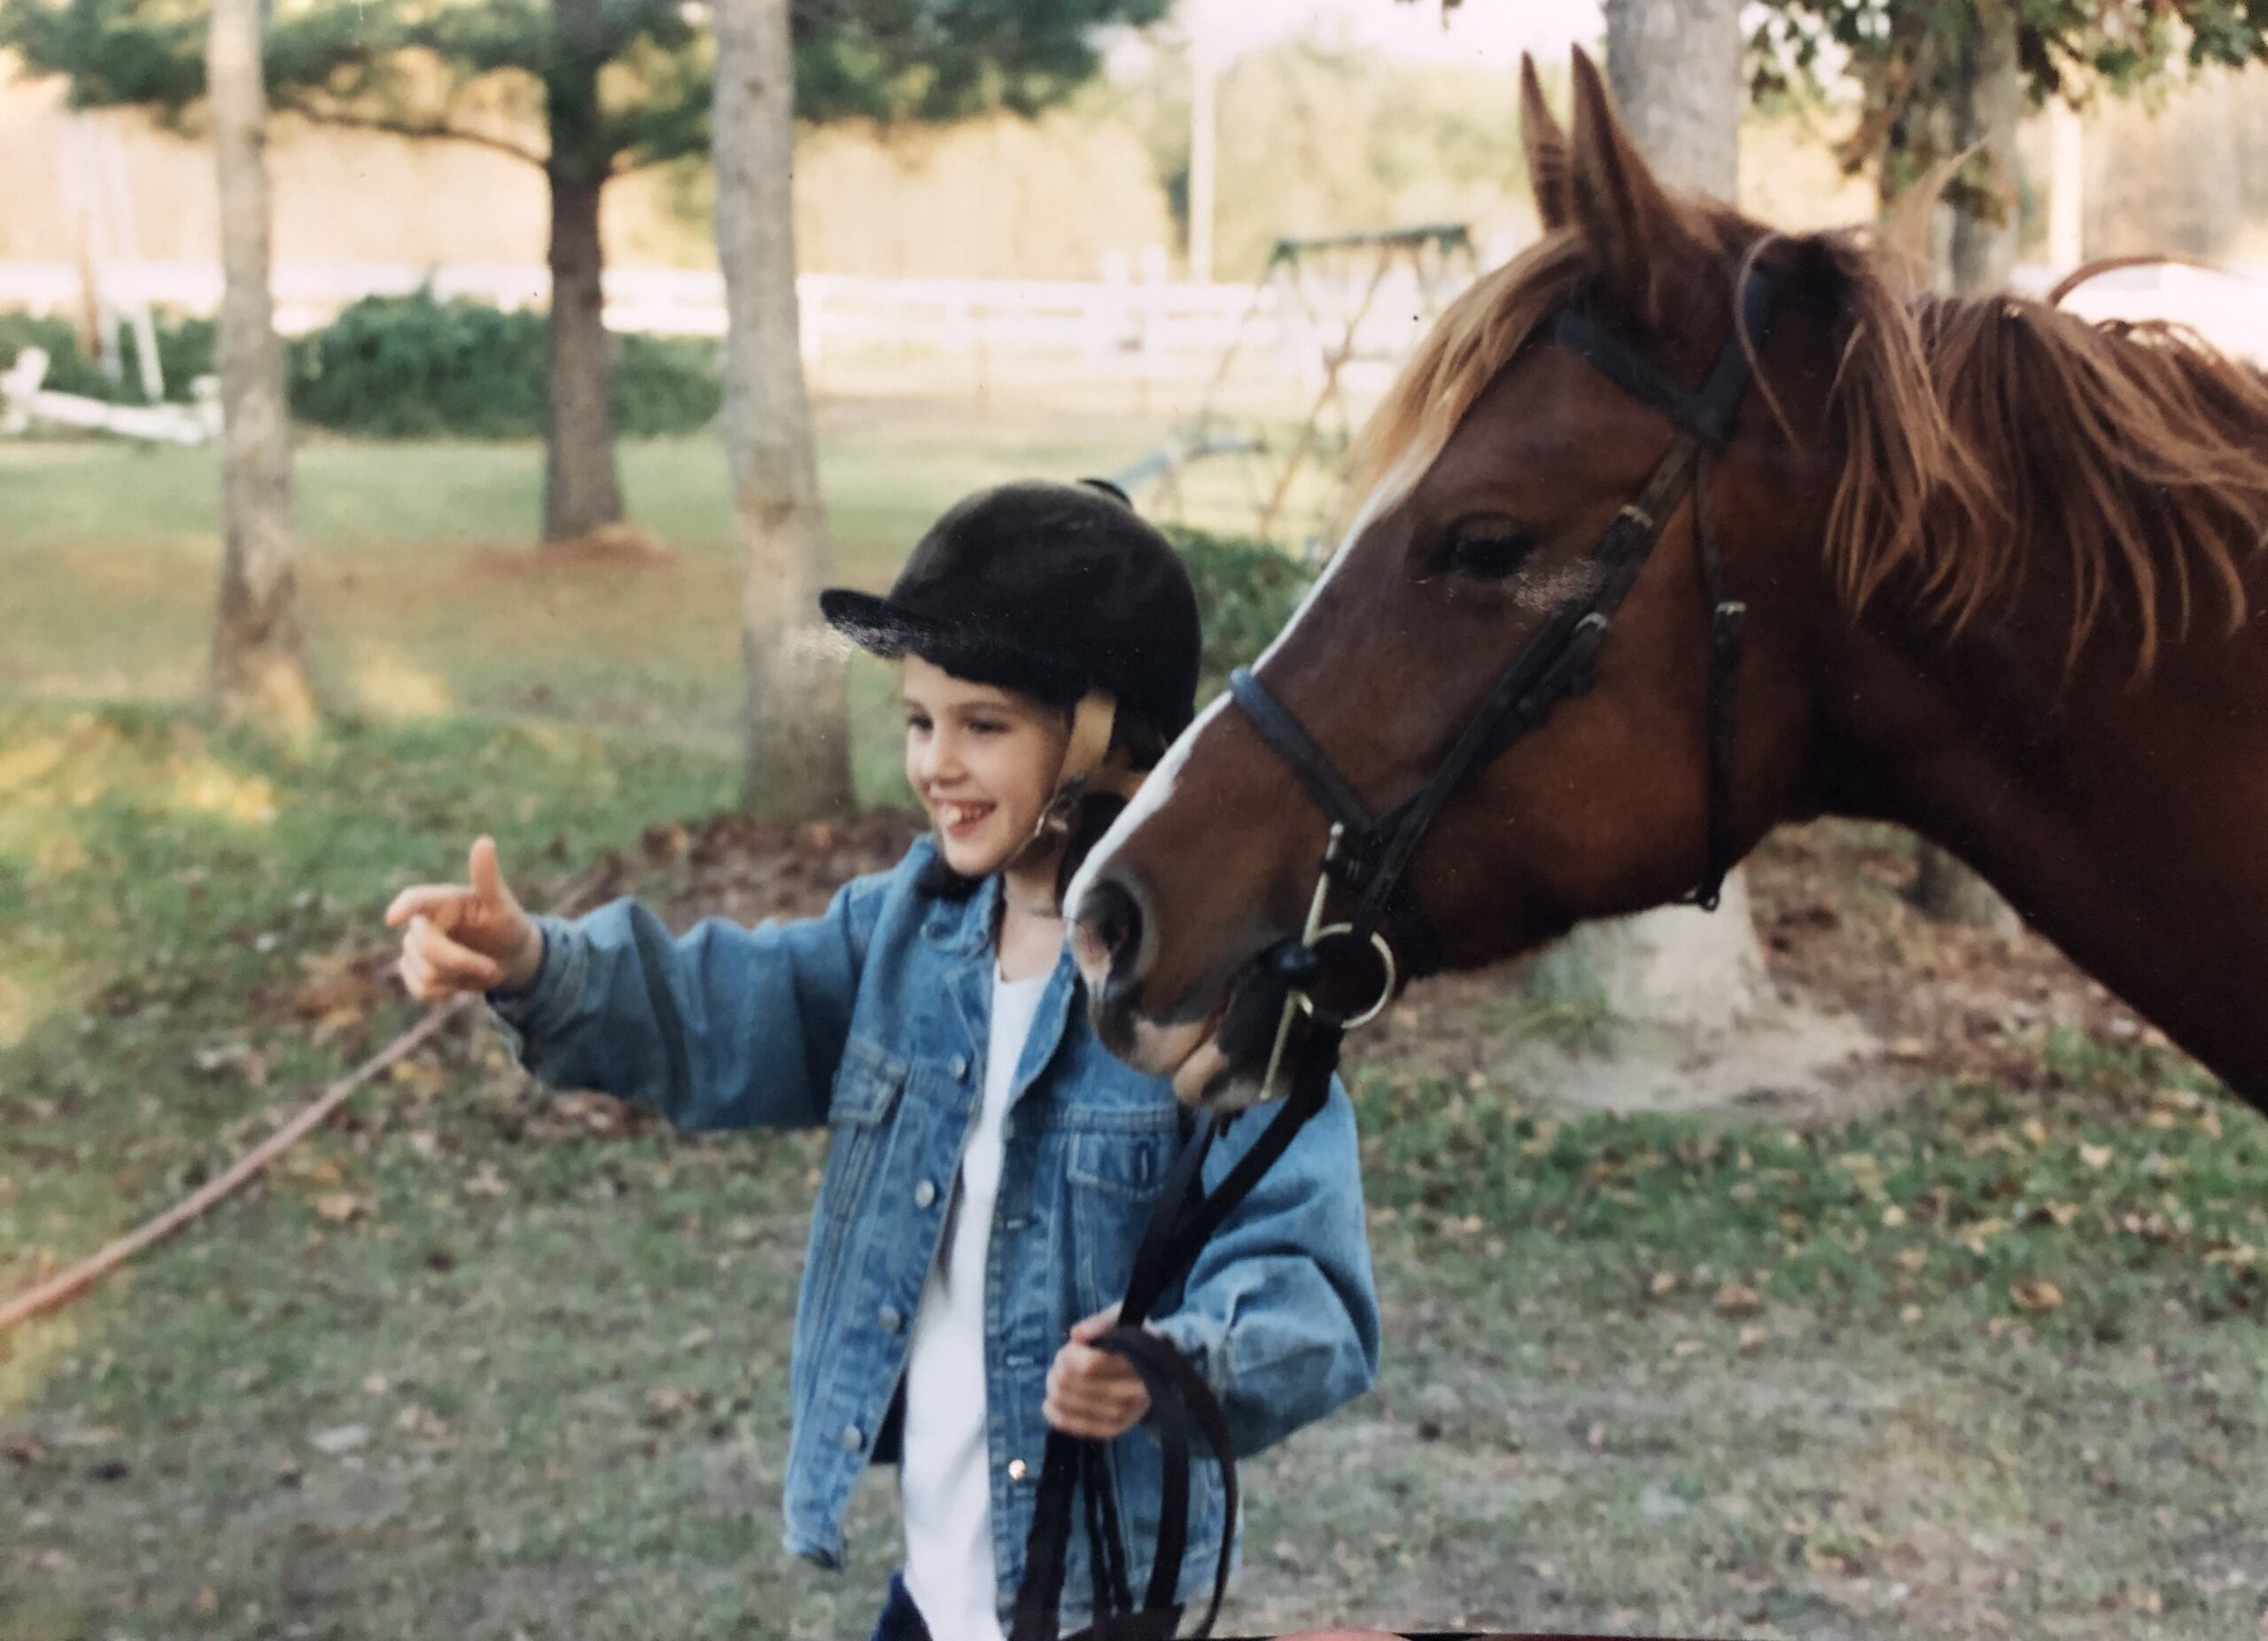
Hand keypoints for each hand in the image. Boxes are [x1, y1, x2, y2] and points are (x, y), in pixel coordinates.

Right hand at [385, 837, 541, 1001]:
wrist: (510, 956)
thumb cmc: (507, 924)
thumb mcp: (502, 904)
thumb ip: (488, 877)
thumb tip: (485, 841)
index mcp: (442, 901)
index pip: (416, 900)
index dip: (404, 907)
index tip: (393, 918)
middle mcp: (424, 922)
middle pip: (425, 946)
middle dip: (461, 961)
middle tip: (493, 969)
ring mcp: (416, 947)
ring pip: (423, 971)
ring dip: (458, 977)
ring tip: (481, 969)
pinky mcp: (415, 972)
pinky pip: (420, 989)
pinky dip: (446, 991)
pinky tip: (461, 981)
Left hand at [1042, 1304, 1152, 1439]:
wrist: (1155, 1370)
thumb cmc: (1133, 1339)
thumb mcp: (1121, 1318)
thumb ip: (1100, 1322)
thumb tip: (1077, 1334)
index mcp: (1138, 1361)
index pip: (1089, 1365)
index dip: (1071, 1354)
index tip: (1073, 1345)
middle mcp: (1134, 1392)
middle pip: (1073, 1384)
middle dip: (1060, 1368)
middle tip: (1065, 1358)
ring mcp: (1124, 1415)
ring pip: (1068, 1403)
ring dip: (1056, 1387)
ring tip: (1062, 1376)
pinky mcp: (1113, 1430)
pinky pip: (1073, 1426)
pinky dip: (1056, 1414)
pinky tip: (1050, 1403)